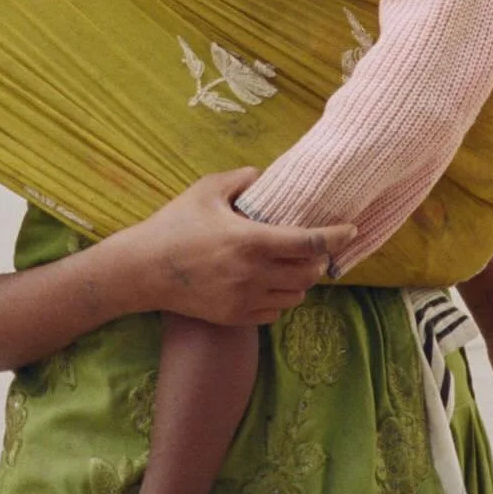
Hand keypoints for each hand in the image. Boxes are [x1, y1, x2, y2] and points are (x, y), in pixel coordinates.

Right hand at [126, 168, 354, 326]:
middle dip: (318, 259)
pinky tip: (268, 284)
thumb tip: (264, 176)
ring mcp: (245, 300)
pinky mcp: (234, 318)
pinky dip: (279, 299)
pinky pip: (274, 313)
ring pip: (295, 296)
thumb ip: (241, 179)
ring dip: (300, 280)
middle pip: (309, 273)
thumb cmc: (174, 224)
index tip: (350, 229)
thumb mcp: (206, 190)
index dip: (335, 236)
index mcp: (251, 240)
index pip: (310, 242)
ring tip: (292, 265)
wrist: (142, 270)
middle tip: (314, 246)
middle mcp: (254, 274)